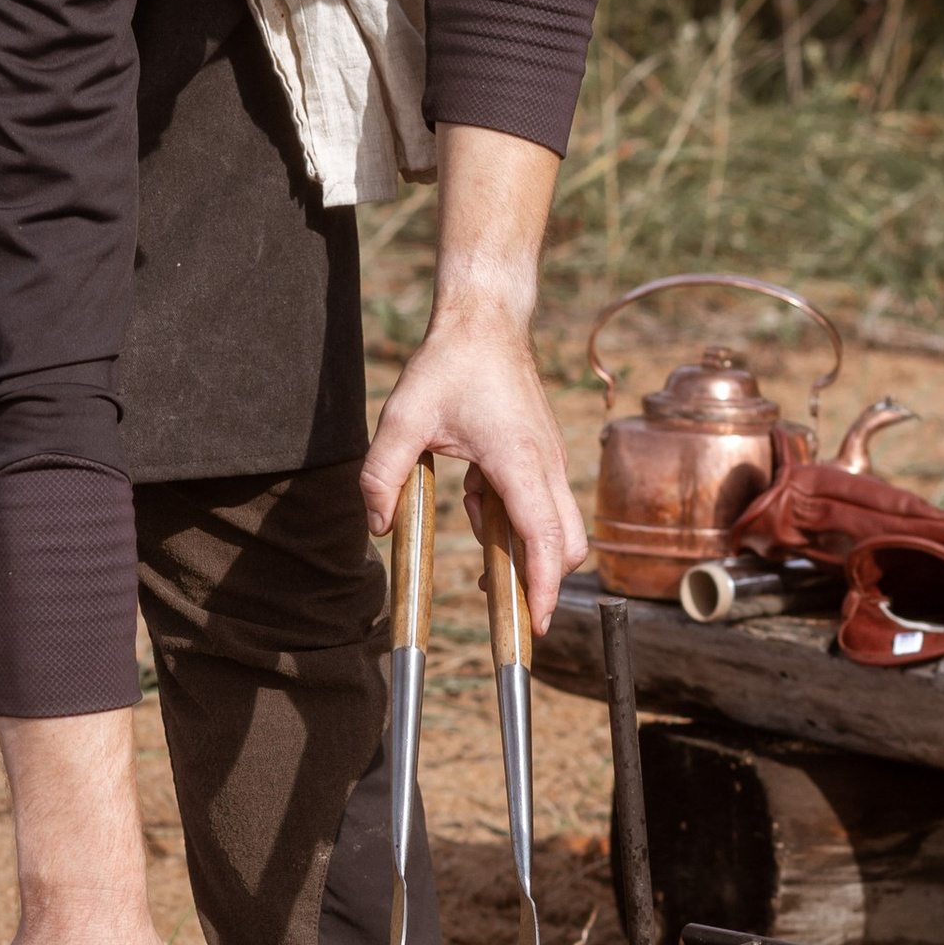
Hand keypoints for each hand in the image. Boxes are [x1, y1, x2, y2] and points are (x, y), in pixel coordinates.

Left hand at [361, 122, 584, 633]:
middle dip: (544, 583)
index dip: (543, 588)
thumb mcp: (402, 418)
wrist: (486, 318)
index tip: (536, 626)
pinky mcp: (540, 454)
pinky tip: (477, 506)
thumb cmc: (450, 364)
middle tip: (511, 614)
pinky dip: (515, 521)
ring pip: (557, 527)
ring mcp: (548, 459)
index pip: (544, 540)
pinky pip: (538, 504)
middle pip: (565, 544)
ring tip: (484, 558)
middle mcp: (544, 465)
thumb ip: (382, 475)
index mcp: (518, 462)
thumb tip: (378, 528)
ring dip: (528, 552)